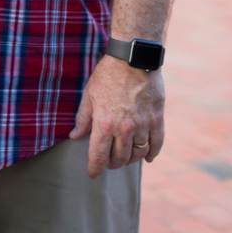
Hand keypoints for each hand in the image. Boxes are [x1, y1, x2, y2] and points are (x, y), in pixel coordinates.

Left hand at [69, 55, 164, 178]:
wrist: (133, 58)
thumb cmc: (107, 75)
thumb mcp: (89, 95)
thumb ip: (83, 119)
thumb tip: (74, 137)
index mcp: (104, 124)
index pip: (98, 156)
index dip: (94, 168)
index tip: (93, 174)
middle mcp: (124, 128)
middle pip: (119, 159)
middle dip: (112, 164)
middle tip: (109, 162)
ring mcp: (143, 125)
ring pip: (138, 154)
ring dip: (130, 159)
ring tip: (125, 156)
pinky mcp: (157, 119)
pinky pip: (156, 144)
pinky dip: (152, 154)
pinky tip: (147, 157)